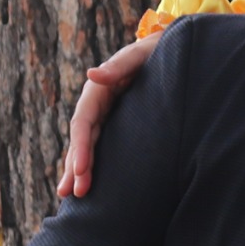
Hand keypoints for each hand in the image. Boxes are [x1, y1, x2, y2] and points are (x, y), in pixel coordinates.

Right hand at [58, 34, 156, 197]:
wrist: (175, 49)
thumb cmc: (160, 50)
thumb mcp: (142, 53)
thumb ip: (120, 64)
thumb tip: (91, 74)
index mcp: (99, 89)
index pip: (84, 121)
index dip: (81, 146)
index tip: (80, 170)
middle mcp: (98, 103)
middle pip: (83, 138)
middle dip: (76, 166)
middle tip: (73, 194)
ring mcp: (107, 113)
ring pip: (89, 144)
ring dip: (78, 169)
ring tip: (69, 196)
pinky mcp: (119, 121)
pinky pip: (102, 145)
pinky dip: (93, 163)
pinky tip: (87, 181)